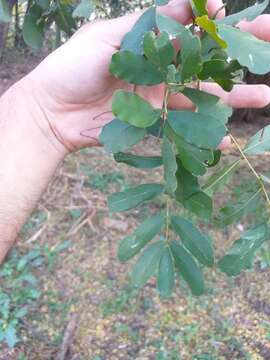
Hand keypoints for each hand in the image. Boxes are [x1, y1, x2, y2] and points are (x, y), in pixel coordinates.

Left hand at [21, 0, 269, 152]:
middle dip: (239, 54)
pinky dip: (205, 135)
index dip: (213, 21)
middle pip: (206, 61)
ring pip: (203, 95)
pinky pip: (185, 127)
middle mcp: (159, 69)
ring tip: (266, 96)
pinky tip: (227, 139)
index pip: (190, 27)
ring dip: (233, 97)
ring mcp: (159, 98)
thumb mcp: (108, 37)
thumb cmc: (72, 67)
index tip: (232, 16)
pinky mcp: (154, 123)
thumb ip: (148, 26)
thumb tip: (191, 5)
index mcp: (149, 42)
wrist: (52, 112)